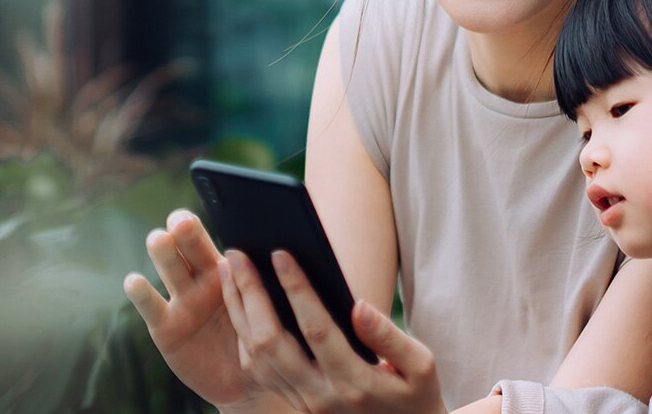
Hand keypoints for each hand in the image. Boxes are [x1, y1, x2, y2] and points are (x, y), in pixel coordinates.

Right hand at [123, 210, 264, 409]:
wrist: (248, 384)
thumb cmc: (264, 339)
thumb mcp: (272, 310)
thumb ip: (269, 283)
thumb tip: (290, 245)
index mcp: (228, 268)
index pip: (216, 237)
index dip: (207, 222)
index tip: (207, 208)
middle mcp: (200, 278)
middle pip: (187, 245)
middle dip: (183, 230)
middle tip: (182, 222)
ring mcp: (180, 300)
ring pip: (169, 267)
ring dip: (162, 252)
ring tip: (160, 240)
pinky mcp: (164, 327)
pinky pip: (151, 306)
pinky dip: (141, 292)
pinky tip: (136, 280)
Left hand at [219, 249, 446, 413]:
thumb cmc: (416, 396)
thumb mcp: (421, 367)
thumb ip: (390, 337)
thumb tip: (358, 305)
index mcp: (355, 383)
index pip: (316, 329)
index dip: (296, 289)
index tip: (280, 254)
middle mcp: (321, 397)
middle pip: (271, 342)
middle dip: (250, 293)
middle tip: (237, 253)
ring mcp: (303, 404)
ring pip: (256, 356)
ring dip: (238, 311)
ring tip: (230, 271)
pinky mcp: (294, 405)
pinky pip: (257, 371)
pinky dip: (242, 334)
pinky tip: (239, 303)